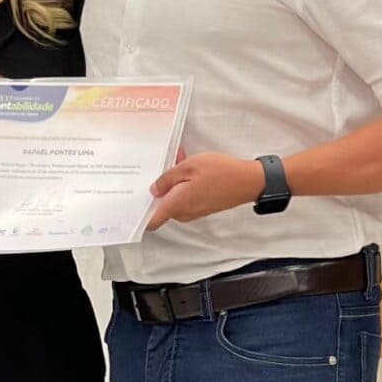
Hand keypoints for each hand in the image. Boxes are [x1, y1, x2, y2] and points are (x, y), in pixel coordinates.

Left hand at [146, 153, 263, 230]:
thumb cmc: (221, 173)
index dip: (140, 214)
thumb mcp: (188, 166)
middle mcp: (184, 212)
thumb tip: (154, 189)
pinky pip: (186, 197)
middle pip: (161, 205)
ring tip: (178, 161)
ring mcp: (194, 211)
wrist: (248, 181)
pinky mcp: (202, 207)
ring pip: (174, 198)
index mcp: (176, 205)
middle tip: (161, 166)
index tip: (132, 203)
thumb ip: (167, 178)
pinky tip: (189, 166)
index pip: (151, 221)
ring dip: (173, 182)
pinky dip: (184, 184)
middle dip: (159, 187)